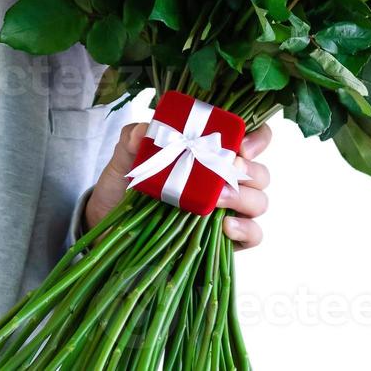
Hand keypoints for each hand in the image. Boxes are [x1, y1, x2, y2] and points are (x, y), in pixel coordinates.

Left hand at [83, 121, 272, 248]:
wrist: (110, 223)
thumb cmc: (124, 184)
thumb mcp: (125, 156)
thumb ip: (134, 137)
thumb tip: (146, 131)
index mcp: (209, 152)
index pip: (250, 139)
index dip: (258, 138)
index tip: (242, 145)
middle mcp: (224, 179)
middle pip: (260, 173)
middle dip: (250, 171)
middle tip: (228, 170)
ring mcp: (227, 210)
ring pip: (259, 202)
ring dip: (244, 198)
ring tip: (217, 199)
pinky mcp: (224, 239)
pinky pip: (253, 235)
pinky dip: (246, 230)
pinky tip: (226, 226)